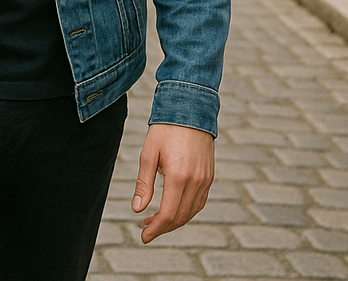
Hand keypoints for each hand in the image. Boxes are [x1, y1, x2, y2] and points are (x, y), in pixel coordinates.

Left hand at [132, 123, 214, 243]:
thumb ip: (144, 184)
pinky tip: (173, 209)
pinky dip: (186, 211)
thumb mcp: (148, 154)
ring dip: (174, 221)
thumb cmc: (165, 130)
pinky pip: (199, 202)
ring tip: (156, 221)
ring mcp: (206, 180)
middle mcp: (196, 181)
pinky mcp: (210, 177)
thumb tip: (137, 210)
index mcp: (178, 177)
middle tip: (146, 230)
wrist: (190, 110)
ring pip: (191, 212)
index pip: (168, 214)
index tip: (143, 236)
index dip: (155, 229)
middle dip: (163, 228)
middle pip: (180, 217)